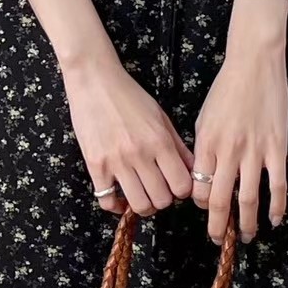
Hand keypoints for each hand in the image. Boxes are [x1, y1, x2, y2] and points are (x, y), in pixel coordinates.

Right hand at [61, 49, 193, 217]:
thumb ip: (178, 145)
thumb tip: (193, 169)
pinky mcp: (95, 165)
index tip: (176, 185)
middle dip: (164, 199)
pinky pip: (107, 201)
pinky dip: (115, 206)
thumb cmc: (129, 95)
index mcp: (160, 141)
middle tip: (158, 189)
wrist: (94, 80)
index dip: (182, 190)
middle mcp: (140, 154)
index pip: (182, 185)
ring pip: (138, 205)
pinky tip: (119, 198)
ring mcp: (116, 161)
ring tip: (141, 194)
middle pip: (162, 200)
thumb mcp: (161, 116)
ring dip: (143, 205)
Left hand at [193, 0, 287, 241]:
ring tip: (245, 236)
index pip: (198, 188)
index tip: (206, 210)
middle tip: (218, 240)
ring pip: (248, 199)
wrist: (253, 65)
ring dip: (246, 223)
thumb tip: (204, 175)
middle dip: (217, 226)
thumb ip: (204, 149)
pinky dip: (276, 207)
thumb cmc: (226, 89)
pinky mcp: (277, 148)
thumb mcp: (204, 118)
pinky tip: (275, 219)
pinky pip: (277, 185)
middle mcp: (228, 152)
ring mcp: (254, 152)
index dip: (201, 205)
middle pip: (219, 200)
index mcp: (206, 144)